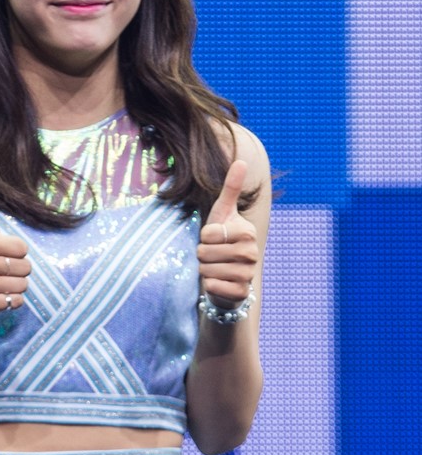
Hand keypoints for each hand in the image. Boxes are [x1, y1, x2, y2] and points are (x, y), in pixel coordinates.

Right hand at [0, 181, 29, 320]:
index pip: (23, 248)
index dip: (17, 253)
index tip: (2, 254)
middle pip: (26, 267)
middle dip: (19, 270)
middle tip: (1, 271)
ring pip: (23, 285)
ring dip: (16, 286)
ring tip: (0, 283)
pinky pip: (17, 301)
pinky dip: (13, 300)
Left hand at [197, 160, 258, 308]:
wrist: (225, 274)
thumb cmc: (220, 240)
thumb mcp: (223, 212)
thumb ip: (231, 188)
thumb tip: (241, 160)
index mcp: (247, 232)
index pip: (208, 233)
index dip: (203, 237)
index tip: (212, 239)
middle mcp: (251, 253)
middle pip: (206, 253)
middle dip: (201, 254)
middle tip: (211, 255)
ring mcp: (248, 274)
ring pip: (208, 270)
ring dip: (204, 270)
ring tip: (213, 267)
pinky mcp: (242, 293)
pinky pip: (214, 287)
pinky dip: (209, 285)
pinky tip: (216, 281)